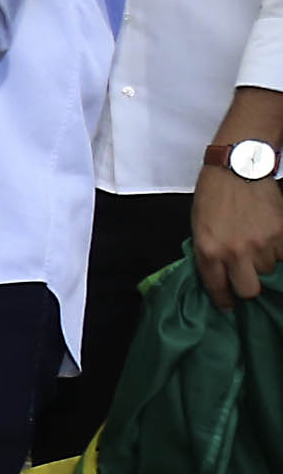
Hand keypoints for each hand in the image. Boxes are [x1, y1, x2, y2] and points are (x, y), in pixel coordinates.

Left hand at [195, 167, 282, 306]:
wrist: (237, 168)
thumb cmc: (213, 196)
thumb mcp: (199, 228)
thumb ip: (209, 254)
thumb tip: (220, 277)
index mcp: (208, 251)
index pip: (218, 289)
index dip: (224, 301)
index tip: (228, 305)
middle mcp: (235, 252)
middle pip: (250, 290)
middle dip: (248, 286)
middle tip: (246, 276)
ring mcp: (261, 243)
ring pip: (269, 270)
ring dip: (263, 262)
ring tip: (256, 243)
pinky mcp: (281, 233)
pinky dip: (277, 249)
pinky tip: (269, 235)